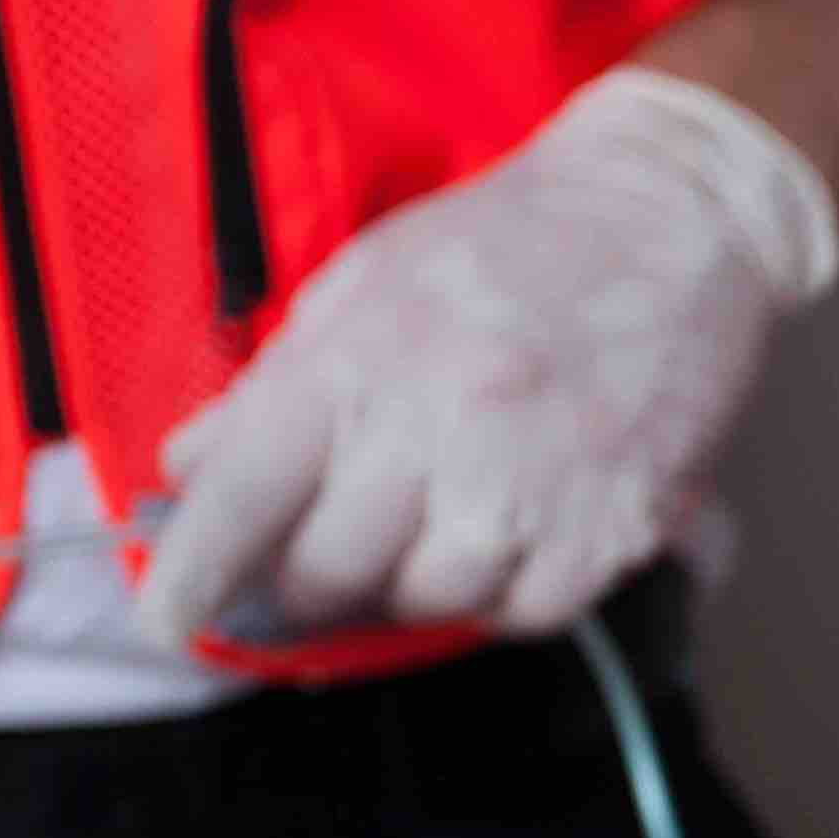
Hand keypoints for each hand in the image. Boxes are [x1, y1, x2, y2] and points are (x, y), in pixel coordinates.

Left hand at [135, 68, 838, 648]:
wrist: (670, 217)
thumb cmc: (513, 242)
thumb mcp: (368, 282)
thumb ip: (280, 381)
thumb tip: (196, 470)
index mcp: (359, 360)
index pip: (243, 497)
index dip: (191, 574)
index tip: (168, 620)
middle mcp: (438, 429)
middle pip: (328, 572)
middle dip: (312, 578)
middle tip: (328, 554)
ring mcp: (531, 484)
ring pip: (429, 602)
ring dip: (415, 585)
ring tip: (437, 528)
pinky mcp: (614, 523)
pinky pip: (528, 612)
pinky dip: (507, 594)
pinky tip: (515, 539)